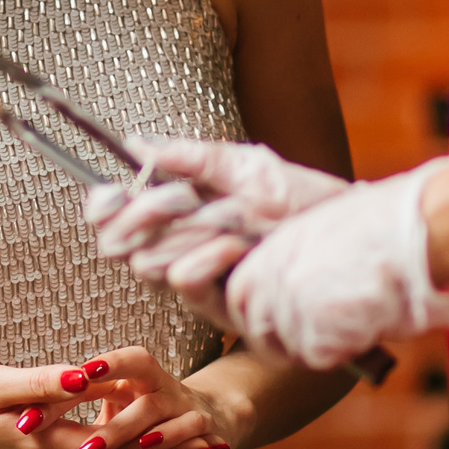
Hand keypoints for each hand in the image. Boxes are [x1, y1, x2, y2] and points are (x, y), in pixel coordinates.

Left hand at [39, 345, 243, 448]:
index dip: (54, 401)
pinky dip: (174, 434)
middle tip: (57, 448)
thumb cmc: (146, 422)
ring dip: (124, 428)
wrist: (208, 416)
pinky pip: (189, 422)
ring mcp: (175, 399)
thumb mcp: (112, 431)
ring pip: (148, 407)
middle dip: (81, 415)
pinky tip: (149, 446)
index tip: (25, 421)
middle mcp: (146, 384)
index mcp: (120, 380)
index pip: (82, 382)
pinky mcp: (201, 418)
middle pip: (117, 388)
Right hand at [84, 140, 350, 325]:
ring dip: (185, 232)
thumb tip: (136, 143)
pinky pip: (185, 281)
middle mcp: (178, 250)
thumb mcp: (246, 166)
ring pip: (149, 264)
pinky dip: (205, 256)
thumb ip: (190, 156)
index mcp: (176, 216)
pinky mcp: (219, 306)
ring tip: (231, 217)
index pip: (114, 218)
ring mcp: (198, 280)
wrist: (346, 232)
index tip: (109, 190)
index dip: (102, 207)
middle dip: (145, 214)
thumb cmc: (301, 200)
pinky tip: (237, 246)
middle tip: (182, 195)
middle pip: (118, 245)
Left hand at [224, 157, 448, 371]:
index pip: (239, 294)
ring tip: (357, 321)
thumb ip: (308, 257)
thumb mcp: (334, 226)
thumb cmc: (395, 223)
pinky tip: (369, 325)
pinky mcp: (315, 329)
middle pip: (255, 329)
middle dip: (283, 343)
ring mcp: (292, 302)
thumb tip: (309, 285)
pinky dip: (344, 350)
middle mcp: (276, 272)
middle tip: (321, 340)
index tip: (285, 326)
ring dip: (321, 345)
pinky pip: (320, 356)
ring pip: (290, 347)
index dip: (261, 317)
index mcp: (278, 244)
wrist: (424, 231)